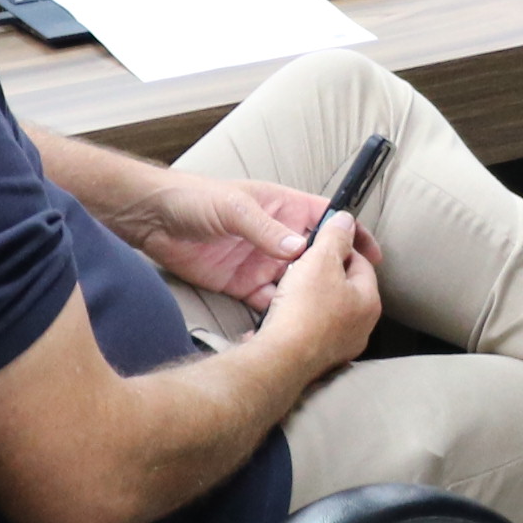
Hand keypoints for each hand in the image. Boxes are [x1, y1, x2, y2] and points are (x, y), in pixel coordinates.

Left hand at [115, 171, 378, 306]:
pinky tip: (285, 324)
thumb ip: (266, 229)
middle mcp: (277, 237)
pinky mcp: (241, 285)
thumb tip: (301, 249)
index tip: (371, 253)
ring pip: (296, 284)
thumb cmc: (195, 198)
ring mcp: (261, 262)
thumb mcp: (234, 207)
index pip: (326, 219)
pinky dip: (278, 314)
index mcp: (283, 208)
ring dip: (306, 297)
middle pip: (316, 257)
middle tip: (348, 295)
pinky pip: (268, 302)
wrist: (151, 220)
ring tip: (318, 315)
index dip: (351, 233)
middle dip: (333, 273)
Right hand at [257, 206, 380, 373]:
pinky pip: (307, 333)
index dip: (340, 248)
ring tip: (287, 291)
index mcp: (369, 302)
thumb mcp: (320, 261)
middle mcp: (360, 328)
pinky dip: (295, 323)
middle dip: (321, 276)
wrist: (278, 361)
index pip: (361, 264)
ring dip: (306, 299)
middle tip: (300, 268)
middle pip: (342, 289)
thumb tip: (346, 221)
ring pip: (324, 312)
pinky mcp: (316, 362)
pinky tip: (280, 317)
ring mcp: (339, 348)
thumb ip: (335, 237)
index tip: (321, 243)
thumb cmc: (303, 311)